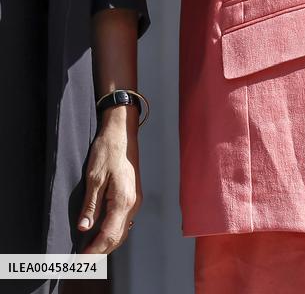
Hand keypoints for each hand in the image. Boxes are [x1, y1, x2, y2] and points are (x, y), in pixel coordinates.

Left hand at [78, 107, 141, 253]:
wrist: (122, 132)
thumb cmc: (108, 151)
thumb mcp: (94, 178)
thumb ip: (90, 206)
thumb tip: (84, 228)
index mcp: (123, 201)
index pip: (109, 235)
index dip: (95, 250)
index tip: (81, 259)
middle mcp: (133, 203)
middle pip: (118, 237)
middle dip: (101, 251)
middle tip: (83, 260)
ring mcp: (135, 199)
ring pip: (123, 230)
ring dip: (107, 243)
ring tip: (90, 250)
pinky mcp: (133, 195)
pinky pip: (124, 221)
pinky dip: (113, 231)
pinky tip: (102, 232)